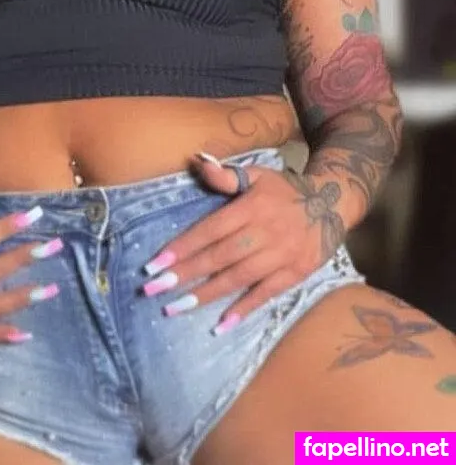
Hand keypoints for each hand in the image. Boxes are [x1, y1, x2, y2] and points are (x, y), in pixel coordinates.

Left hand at [140, 153, 346, 334]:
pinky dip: (244, 309)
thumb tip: (198, 161)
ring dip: (206, 294)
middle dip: (185, 275)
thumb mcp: (257, 175)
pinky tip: (221, 324)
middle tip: (154, 290)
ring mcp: (282, 255)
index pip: (210, 230)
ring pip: (238, 278)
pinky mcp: (296, 273)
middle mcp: (265, 232)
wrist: (333, 202)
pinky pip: (266, 294)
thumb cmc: (284, 190)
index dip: (182, 247)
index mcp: (251, 207)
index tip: (155, 264)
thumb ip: (227, 175)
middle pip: (219, 257)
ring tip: (176, 308)